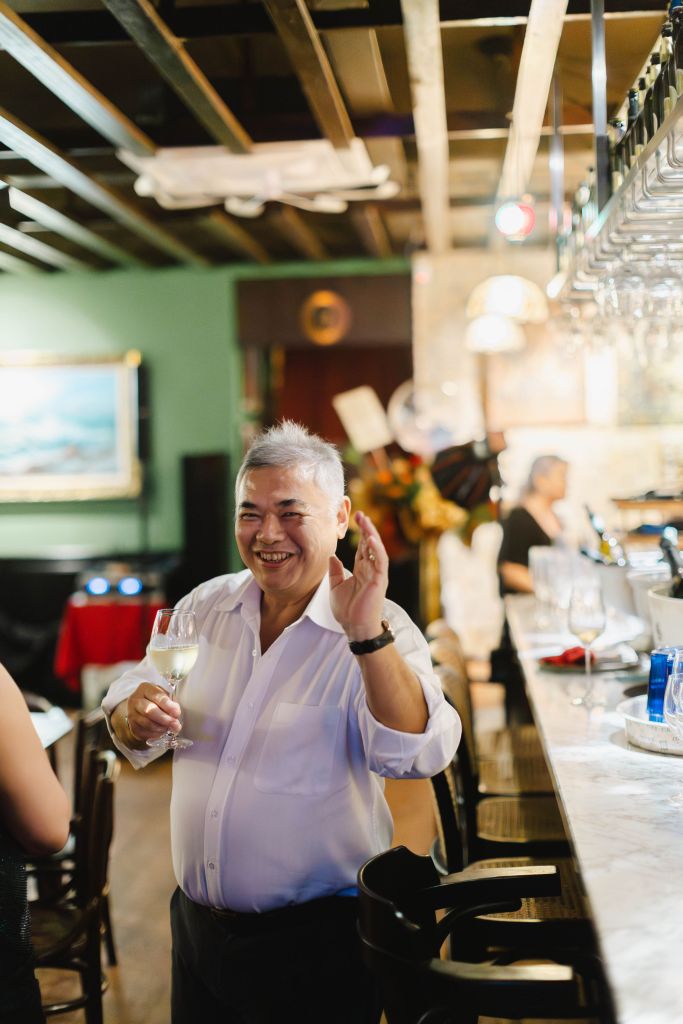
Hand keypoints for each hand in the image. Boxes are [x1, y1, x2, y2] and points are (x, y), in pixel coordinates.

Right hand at [122, 682, 181, 744]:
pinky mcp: (132, 726)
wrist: (141, 710)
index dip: (168, 705)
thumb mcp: (164, 696)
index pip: (157, 696)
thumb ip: (170, 703)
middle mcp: (136, 700)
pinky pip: (144, 732)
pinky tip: (162, 731)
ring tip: (169, 728)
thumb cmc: (156, 701)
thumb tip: (175, 714)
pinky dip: (155, 733)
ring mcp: (132, 713)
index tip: (177, 713)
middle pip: (149, 710)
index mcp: (145, 688)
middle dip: (164, 719)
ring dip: (161, 727)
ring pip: (147, 723)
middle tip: (175, 725)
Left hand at [329, 510, 387, 640]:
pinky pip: (380, 561)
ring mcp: (376, 574)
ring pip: (376, 549)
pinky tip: (370, 538)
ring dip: (371, 534)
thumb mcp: (336, 587)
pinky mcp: (379, 580)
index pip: (362, 547)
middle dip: (366, 528)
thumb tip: (332, 557)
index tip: (355, 519)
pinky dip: (376, 549)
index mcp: (362, 570)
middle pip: (370, 544)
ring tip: (365, 521)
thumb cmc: (347, 611)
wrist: (355, 627)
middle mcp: (371, 570)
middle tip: (360, 514)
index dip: (360, 533)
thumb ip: (335, 572)